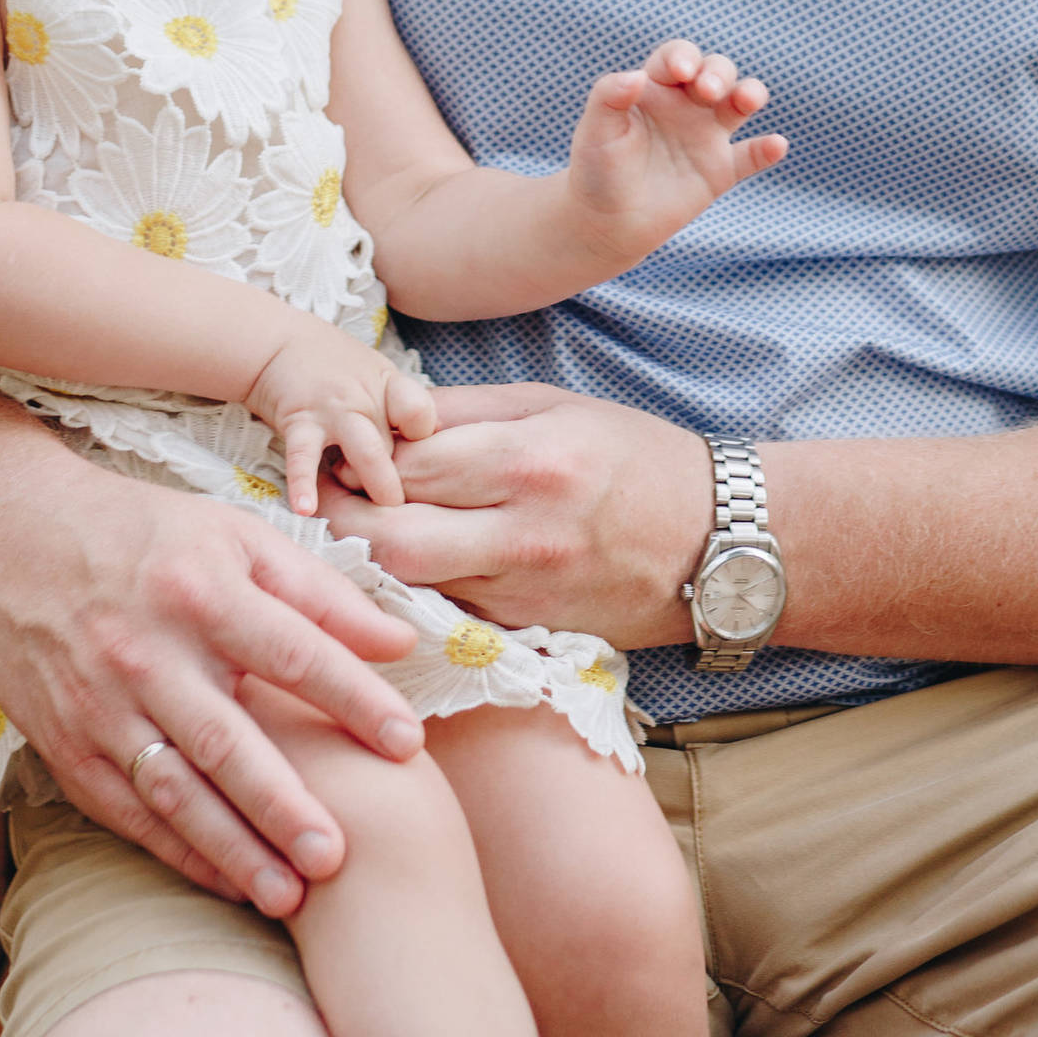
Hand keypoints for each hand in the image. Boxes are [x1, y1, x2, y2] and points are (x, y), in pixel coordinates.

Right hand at [0, 453, 426, 916]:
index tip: (407, 743)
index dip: (353, 698)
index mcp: (202, 589)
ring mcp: (102, 704)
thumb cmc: (144, 535)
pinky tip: (229, 882)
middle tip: (339, 856)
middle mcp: (150, 651)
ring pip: (176, 791)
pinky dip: (180, 852)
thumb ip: (319, 592)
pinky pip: (130, 811)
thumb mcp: (234, 535)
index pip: (293, 652)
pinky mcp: (68, 745)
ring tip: (291, 896)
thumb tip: (399, 641)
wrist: (12, 540)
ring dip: (234, 849)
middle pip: (227, 740)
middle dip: (283, 804)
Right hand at [246, 322, 436, 513]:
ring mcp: (332, 412)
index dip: (422, 435)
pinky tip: (306, 508)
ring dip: (376, 481)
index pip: (420, 412)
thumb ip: (401, 404)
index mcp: (387, 386)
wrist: (279, 342)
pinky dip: (302, 484)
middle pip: (396, 442)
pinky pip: (303, 457)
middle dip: (402, 477)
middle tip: (408, 508)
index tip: (414, 452)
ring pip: (365, 450)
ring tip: (383, 510)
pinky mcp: (299, 423)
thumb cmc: (333, 363)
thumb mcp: (376, 372)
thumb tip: (438, 434)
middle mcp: (364, 399)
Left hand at [324, 381, 714, 646]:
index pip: (410, 463)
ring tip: (339, 536)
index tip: (327, 453)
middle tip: (316, 504)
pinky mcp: (527, 630)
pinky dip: (413, 591)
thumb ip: (467, 411)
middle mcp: (523, 531)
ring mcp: (525, 590)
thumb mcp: (556, 406)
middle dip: (340, 524)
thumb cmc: (637, 459)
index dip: (357, 459)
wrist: (722, 545)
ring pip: (410, 585)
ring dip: (364, 563)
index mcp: (530, 459)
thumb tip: (390, 415)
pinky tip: (391, 572)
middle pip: (392, 537)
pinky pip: (446, 610)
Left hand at [566, 38, 785, 272]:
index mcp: (655, 89)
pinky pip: (751, 157)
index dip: (683, 56)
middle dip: (718, 73)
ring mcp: (705, 137)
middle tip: (707, 92)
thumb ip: (608, 97)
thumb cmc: (595, 170)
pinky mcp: (719, 171)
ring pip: (739, 104)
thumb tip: (636, 76)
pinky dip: (767, 150)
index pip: (677, 57)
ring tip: (749, 100)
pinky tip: (777, 145)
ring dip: (750, 93)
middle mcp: (685, 106)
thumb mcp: (595, 130)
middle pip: (716, 71)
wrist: (605, 222)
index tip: (680, 72)